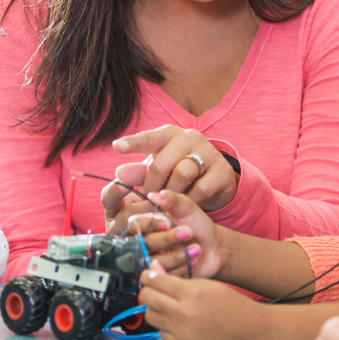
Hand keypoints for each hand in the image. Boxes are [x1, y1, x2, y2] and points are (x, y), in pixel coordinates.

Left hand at [102, 126, 237, 223]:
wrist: (215, 179)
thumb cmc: (178, 170)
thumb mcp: (159, 169)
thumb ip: (139, 172)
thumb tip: (119, 174)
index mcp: (170, 134)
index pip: (149, 137)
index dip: (133, 143)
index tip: (116, 147)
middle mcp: (190, 138)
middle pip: (162, 163)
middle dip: (150, 185)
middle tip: (147, 199)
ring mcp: (209, 153)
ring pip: (182, 174)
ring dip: (169, 193)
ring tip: (165, 202)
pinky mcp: (222, 171)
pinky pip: (200, 189)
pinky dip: (188, 200)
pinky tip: (183, 205)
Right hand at [134, 190, 222, 277]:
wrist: (214, 246)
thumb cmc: (198, 224)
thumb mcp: (188, 208)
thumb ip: (172, 199)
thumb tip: (153, 195)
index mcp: (147, 223)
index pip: (135, 223)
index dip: (150, 224)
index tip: (168, 223)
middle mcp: (145, 242)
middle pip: (144, 243)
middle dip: (167, 238)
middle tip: (189, 232)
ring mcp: (152, 259)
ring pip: (153, 261)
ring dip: (176, 255)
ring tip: (197, 248)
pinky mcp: (161, 274)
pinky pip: (163, 275)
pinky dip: (181, 267)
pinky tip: (194, 260)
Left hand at [138, 260, 268, 339]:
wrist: (249, 331)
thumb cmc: (231, 305)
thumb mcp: (207, 285)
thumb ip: (179, 279)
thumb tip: (155, 269)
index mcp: (192, 293)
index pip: (155, 280)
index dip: (149, 275)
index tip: (149, 275)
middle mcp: (184, 314)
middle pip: (146, 298)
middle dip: (147, 290)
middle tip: (154, 289)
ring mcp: (181, 332)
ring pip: (150, 316)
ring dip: (155, 309)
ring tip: (168, 306)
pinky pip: (161, 333)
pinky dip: (166, 327)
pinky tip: (179, 322)